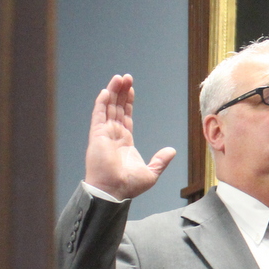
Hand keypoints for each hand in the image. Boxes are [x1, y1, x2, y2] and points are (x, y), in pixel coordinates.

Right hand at [84, 74, 175, 199]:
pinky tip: (106, 91)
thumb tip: (171, 151)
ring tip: (119, 78)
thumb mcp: (151, 172)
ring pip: (107, 108)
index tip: (131, 89)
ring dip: (112, 92)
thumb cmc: (128, 186)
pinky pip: (98, 116)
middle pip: (116, 108)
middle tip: (126, 77)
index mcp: (124, 142)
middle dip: (121, 92)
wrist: (114, 192)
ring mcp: (104, 135)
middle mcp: (113, 136)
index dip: (128, 102)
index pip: (125, 117)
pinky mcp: (97, 136)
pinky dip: (102, 103)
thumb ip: (160, 160)